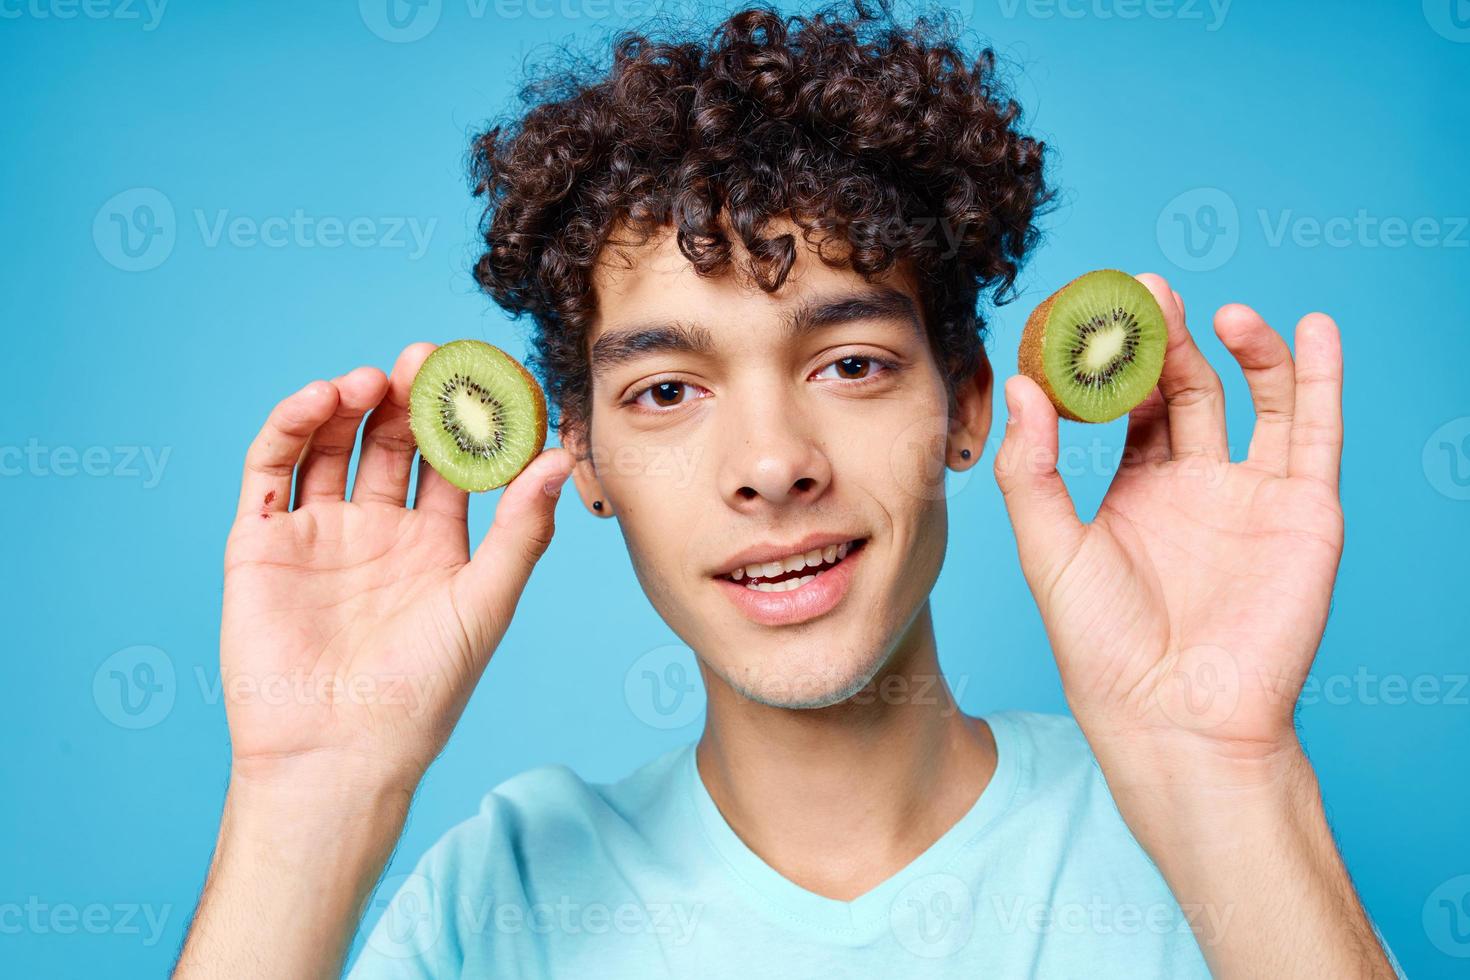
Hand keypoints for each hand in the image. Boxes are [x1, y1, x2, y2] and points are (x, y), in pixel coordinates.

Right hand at [221, 343, 572, 789]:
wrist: (339, 755)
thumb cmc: (423, 693)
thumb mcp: (484, 604)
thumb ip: (521, 530)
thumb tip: (562, 459)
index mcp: (433, 545)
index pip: (451, 462)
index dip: (465, 419)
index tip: (485, 376)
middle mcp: (376, 532)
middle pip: (391, 442)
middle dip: (408, 397)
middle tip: (426, 357)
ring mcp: (317, 535)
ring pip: (330, 445)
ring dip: (349, 404)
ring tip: (372, 381)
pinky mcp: (261, 543)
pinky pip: (270, 470)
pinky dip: (289, 428)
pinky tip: (320, 402)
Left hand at [993, 275, 1344, 772]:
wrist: (1176, 717)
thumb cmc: (1102, 647)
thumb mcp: (1050, 549)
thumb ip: (1032, 469)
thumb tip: (1019, 384)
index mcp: (1134, 491)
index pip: (1127, 404)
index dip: (1112, 360)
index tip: (1092, 311)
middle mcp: (1195, 486)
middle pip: (1186, 391)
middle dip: (1168, 341)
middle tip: (1146, 293)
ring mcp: (1252, 496)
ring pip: (1256, 400)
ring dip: (1243, 349)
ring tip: (1218, 313)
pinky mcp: (1303, 512)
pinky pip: (1317, 433)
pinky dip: (1319, 379)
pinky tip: (1313, 329)